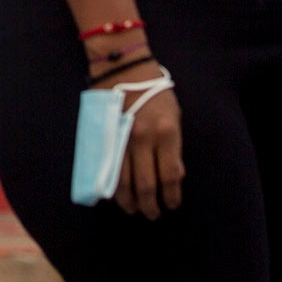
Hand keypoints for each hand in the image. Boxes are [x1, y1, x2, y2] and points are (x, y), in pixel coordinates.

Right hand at [111, 75, 181, 220]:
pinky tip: (116, 195)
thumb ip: (174, 147)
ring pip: (123, 181)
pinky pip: (108, 169)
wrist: (124, 67)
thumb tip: (176, 175)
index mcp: (166, 133)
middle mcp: (144, 139)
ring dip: (129, 201)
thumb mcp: (174, 116)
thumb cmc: (155, 91)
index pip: (171, 175)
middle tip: (152, 215)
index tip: (172, 205)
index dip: (172, 195)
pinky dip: (112, 186)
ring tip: (134, 209)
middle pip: (147, 184)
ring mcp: (121, 139)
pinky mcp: (105, 137)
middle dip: (150, 205)